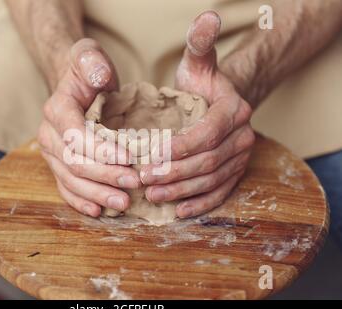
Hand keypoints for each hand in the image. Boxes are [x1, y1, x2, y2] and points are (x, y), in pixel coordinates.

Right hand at [38, 39, 140, 216]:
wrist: (75, 87)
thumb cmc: (87, 72)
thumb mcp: (90, 56)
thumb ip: (92, 61)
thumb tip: (100, 75)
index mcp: (57, 109)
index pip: (76, 135)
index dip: (102, 151)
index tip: (130, 159)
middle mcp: (48, 134)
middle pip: (74, 163)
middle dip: (105, 176)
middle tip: (135, 183)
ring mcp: (52, 154)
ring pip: (70, 181)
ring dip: (97, 194)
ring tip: (124, 202)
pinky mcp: (58, 166)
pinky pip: (65, 189)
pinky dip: (81, 201)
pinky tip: (99, 211)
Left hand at [140, 11, 254, 218]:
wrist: (218, 102)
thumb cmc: (200, 85)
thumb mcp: (198, 63)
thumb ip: (200, 44)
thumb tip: (206, 18)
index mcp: (233, 111)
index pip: (207, 134)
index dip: (179, 148)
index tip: (150, 157)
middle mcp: (243, 137)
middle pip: (208, 161)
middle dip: (174, 173)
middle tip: (143, 179)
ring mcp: (241, 158)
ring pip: (213, 180)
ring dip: (182, 191)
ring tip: (153, 196)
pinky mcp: (234, 173)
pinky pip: (220, 193)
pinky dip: (199, 203)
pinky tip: (177, 211)